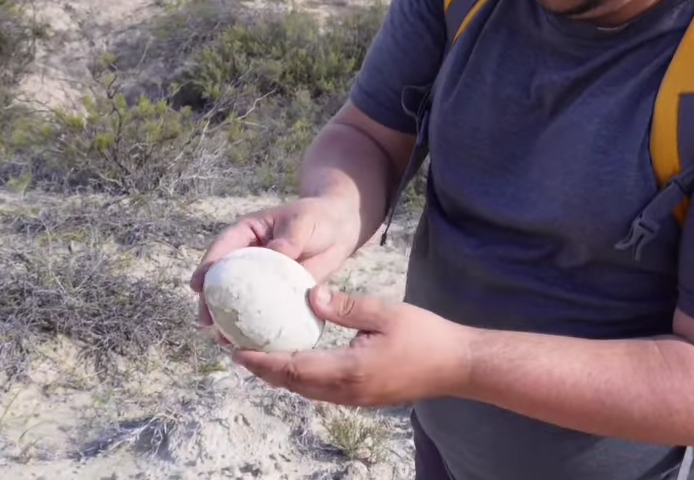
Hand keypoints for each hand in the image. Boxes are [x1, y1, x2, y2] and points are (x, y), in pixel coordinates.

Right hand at [189, 198, 360, 339]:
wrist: (339, 230)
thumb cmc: (317, 218)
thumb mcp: (303, 222)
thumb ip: (289, 238)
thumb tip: (276, 252)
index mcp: (247, 234)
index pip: (222, 250)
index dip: (206, 267)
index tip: (196, 285)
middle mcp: (249, 259)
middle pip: (223, 281)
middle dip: (210, 302)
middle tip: (206, 321)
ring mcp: (262, 279)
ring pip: (240, 301)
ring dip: (230, 320)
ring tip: (223, 339)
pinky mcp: (278, 295)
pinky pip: (265, 312)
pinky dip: (257, 327)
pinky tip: (252, 344)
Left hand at [232, 285, 475, 406]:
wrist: (457, 365)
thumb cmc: (426, 335)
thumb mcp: (384, 312)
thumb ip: (344, 306)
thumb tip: (308, 295)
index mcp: (348, 370)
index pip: (293, 369)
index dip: (262, 361)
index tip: (236, 349)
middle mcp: (346, 391)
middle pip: (293, 385)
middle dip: (263, 369)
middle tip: (237, 350)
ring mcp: (355, 398)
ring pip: (305, 390)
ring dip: (280, 375)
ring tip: (259, 354)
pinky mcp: (363, 397)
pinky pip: (320, 390)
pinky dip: (300, 377)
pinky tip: (295, 360)